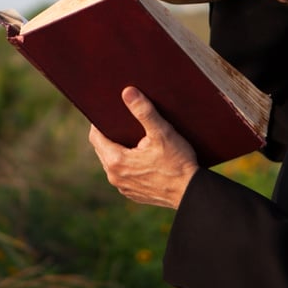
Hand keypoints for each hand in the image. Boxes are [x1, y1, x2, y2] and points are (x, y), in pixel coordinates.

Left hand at [88, 87, 199, 208]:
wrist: (191, 192)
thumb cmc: (177, 163)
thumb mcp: (161, 132)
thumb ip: (143, 111)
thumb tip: (127, 92)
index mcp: (116, 161)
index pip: (95, 137)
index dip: (100, 122)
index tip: (108, 112)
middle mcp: (115, 177)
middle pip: (103, 150)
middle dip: (110, 136)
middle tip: (122, 122)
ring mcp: (124, 188)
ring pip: (114, 164)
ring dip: (119, 152)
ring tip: (133, 138)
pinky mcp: (134, 195)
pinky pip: (125, 176)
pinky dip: (129, 166)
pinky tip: (143, 158)